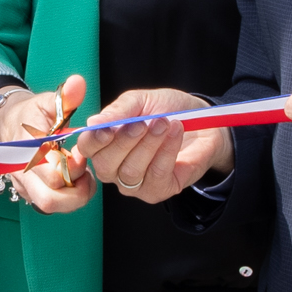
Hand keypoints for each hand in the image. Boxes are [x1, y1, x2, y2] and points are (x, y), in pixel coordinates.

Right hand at [0, 75, 97, 214]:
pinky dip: (69, 198)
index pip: (53, 171)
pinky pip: (52, 205)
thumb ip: (65, 96)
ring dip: (74, 196)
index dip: (73, 166)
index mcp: (28, 148)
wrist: (8, 126)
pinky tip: (75, 180)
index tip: (80, 153)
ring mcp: (25, 186)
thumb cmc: (32, 115)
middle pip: (51, 199)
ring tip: (82, 177)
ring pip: (51, 206)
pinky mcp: (30, 193)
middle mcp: (23, 172)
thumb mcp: (48, 101)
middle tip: (85, 172)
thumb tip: (78, 83)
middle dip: (76, 190)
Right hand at [74, 87, 219, 204]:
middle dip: (124, 142)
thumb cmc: (168, 110)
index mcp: (105, 145)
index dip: (93, 141)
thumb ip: (119, 110)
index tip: (107, 129)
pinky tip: (175, 132)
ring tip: (165, 123)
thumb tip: (93, 123)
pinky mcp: (159, 191)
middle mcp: (115, 169)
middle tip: (143, 123)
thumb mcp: (142, 101)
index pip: (87, 149)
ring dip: (149, 144)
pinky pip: (156, 175)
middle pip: (105, 165)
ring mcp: (135, 184)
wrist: (204, 122)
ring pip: (131, 171)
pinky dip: (166, 152)